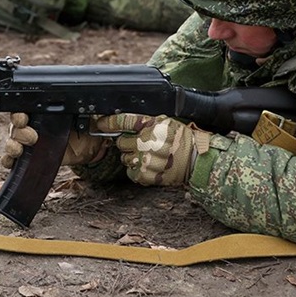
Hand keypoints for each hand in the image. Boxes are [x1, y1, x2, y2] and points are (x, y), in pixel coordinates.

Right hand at [0, 113, 109, 168]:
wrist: (89, 147)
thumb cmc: (85, 125)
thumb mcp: (87, 115)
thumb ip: (88, 111)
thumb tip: (97, 110)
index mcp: (41, 110)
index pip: (22, 108)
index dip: (18, 113)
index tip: (24, 118)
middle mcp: (31, 124)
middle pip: (14, 126)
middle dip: (19, 132)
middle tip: (33, 137)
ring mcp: (28, 142)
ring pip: (11, 141)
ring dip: (12, 146)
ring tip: (21, 150)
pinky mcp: (30, 158)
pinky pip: (11, 159)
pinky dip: (8, 160)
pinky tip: (12, 162)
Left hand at [93, 114, 208, 186]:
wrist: (195, 159)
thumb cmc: (181, 139)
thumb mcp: (164, 122)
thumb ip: (144, 122)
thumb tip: (122, 124)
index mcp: (151, 126)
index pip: (123, 121)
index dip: (108, 122)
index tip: (100, 123)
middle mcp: (147, 143)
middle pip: (121, 143)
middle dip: (127, 143)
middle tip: (139, 144)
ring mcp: (146, 160)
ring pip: (125, 159)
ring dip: (132, 157)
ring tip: (147, 155)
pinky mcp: (147, 175)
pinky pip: (131, 172)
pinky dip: (137, 170)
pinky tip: (148, 166)